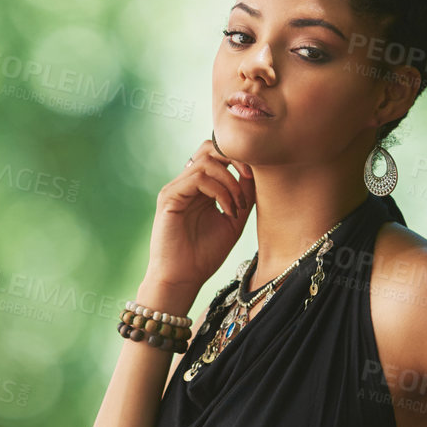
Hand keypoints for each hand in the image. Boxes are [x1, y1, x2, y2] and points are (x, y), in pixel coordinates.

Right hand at [143, 135, 255, 295]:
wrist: (183, 279)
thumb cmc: (205, 255)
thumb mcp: (233, 220)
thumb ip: (243, 195)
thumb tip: (258, 172)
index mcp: (200, 187)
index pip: (217, 155)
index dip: (239, 158)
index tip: (256, 178)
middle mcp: (186, 184)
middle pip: (209, 148)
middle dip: (235, 158)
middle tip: (250, 179)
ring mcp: (175, 189)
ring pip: (205, 161)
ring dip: (230, 180)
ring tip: (238, 205)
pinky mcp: (168, 198)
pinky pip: (196, 179)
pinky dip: (219, 191)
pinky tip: (228, 210)